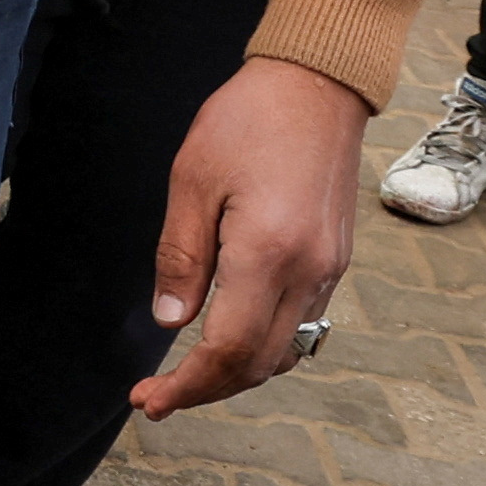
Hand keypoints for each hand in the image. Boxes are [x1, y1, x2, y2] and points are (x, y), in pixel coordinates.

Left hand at [130, 59, 371, 416]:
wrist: (318, 85)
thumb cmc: (248, 121)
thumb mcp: (192, 181)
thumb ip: (180, 258)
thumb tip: (170, 321)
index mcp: (268, 253)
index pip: (226, 350)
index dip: (185, 386)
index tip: (148, 401)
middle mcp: (308, 272)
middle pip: (257, 365)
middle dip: (206, 390)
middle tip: (158, 398)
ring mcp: (330, 269)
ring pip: (284, 352)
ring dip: (236, 374)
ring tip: (187, 374)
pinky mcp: (336, 261)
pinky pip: (302, 325)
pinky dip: (263, 346)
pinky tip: (228, 336)